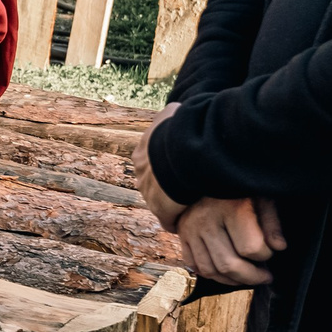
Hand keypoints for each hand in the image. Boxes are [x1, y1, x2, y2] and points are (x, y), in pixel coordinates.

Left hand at [131, 103, 184, 229]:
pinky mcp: (161, 211)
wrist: (182, 152)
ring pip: (160, 203)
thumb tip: (176, 108)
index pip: (151, 163)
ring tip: (191, 206)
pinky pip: (169, 220)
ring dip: (174, 205)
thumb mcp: (173, 113)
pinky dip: (178, 221)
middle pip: (154, 184)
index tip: (180, 167)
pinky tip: (187, 223)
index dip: (166, 165)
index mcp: (142, 154)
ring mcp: (149, 195)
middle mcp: (140, 175)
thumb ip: (171, 111)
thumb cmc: (179, 129)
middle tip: (188, 187)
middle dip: (167, 186)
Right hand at [176, 196, 285, 286]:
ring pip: (210, 270)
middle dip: (251, 277)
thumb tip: (279, 247)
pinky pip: (194, 265)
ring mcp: (191, 230)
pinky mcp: (183, 236)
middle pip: (228, 264)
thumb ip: (272, 223)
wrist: (202, 176)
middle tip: (264, 277)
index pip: (251, 248)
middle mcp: (207, 221)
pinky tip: (225, 272)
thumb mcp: (262, 198)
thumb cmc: (237, 189)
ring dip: (231, 280)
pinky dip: (210, 274)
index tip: (271, 251)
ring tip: (246, 278)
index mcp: (232, 209)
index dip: (266, 255)